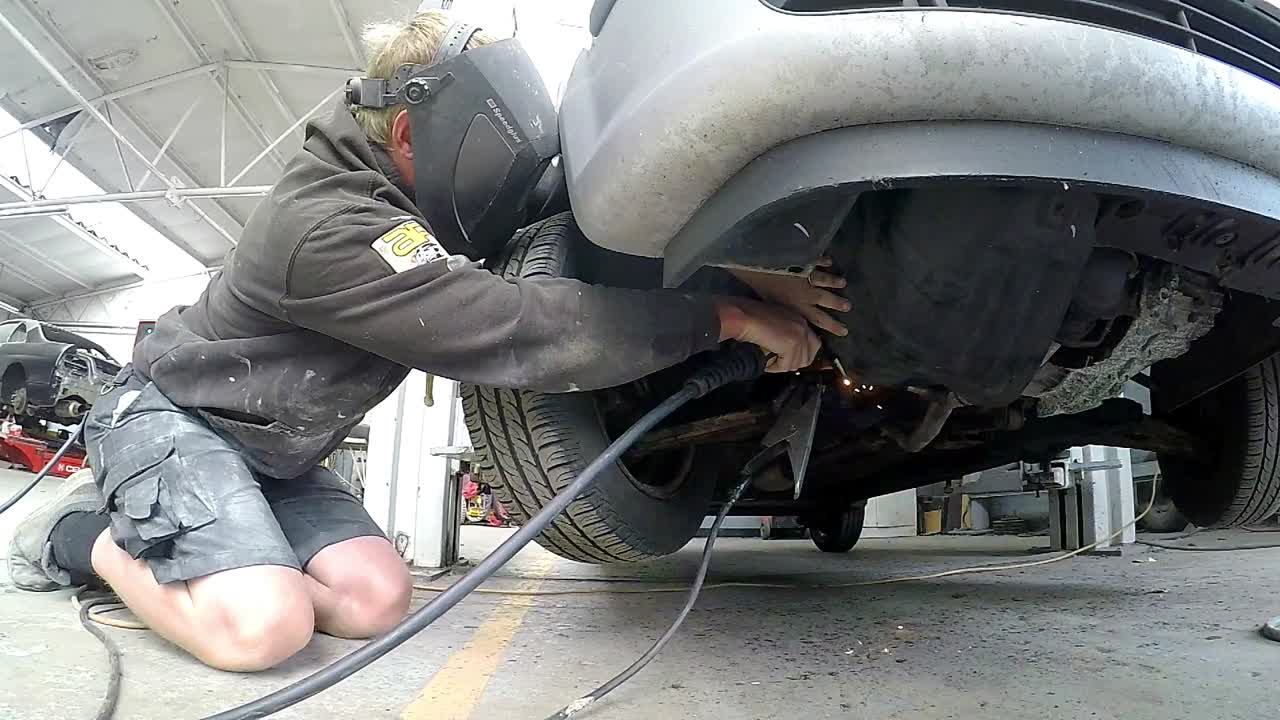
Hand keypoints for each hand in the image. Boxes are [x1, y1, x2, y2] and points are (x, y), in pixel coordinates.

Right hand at [715, 297, 820, 372]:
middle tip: (777, 362)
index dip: (802, 356)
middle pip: (808, 357)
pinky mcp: (791, 344)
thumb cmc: (750, 318)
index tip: (790, 361)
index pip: (813, 344)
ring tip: (768, 359)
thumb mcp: (773, 324)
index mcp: (799, 319)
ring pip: (797, 364)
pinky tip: (765, 360)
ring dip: (781, 365)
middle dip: (793, 363)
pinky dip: (774, 367)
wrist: (742, 316)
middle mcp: (803, 326)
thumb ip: (784, 335)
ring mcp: (799, 335)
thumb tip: (788, 355)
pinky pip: (786, 365)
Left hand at [730, 258, 850, 335]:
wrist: (761, 267)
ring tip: (843, 283)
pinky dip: (823, 261)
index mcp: (798, 306)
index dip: (832, 326)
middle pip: (826, 300)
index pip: (819, 319)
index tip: (844, 331)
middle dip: (838, 303)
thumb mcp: (771, 307)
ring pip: (824, 280)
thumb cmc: (761, 289)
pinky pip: (816, 261)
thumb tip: (786, 322)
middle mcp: (806, 293)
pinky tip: (829, 261)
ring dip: (834, 282)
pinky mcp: (804, 261)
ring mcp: (807, 276)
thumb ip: (782, 313)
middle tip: (848, 307)